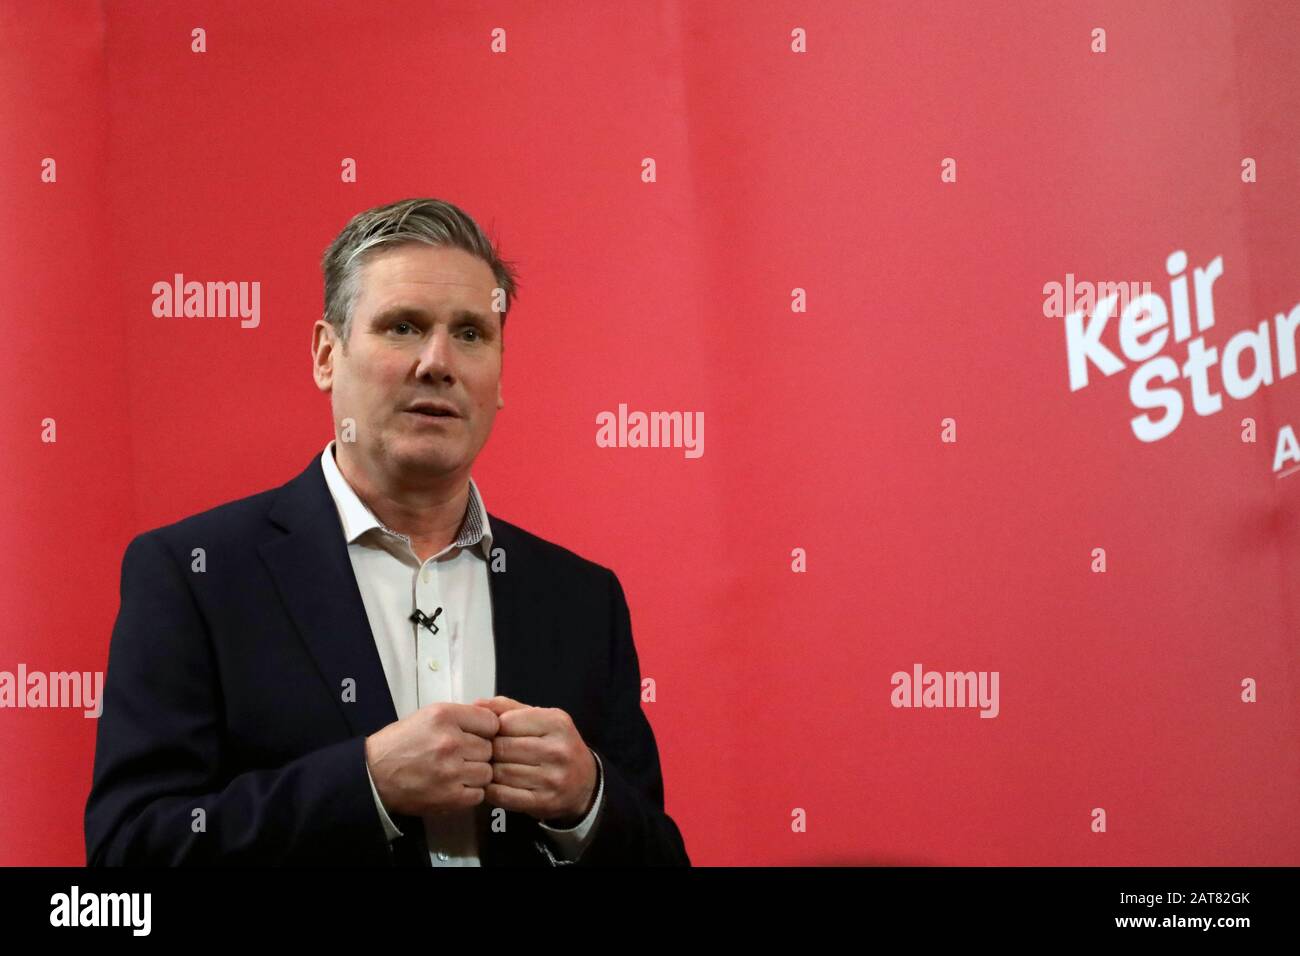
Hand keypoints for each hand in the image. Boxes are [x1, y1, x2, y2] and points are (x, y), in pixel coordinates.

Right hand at [365, 702, 499, 816]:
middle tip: (462, 756)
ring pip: (486, 772)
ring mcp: (451, 771)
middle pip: (490, 749)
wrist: (373, 774)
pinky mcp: (450, 797)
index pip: (491, 722)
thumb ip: (460, 717)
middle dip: (479, 753)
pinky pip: (479, 794)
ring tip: (458, 772)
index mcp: (445, 716)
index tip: (478, 736)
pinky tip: (455, 786)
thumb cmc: (400, 743)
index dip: (487, 730)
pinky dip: (470, 792)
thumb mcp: (428, 715)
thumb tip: (490, 721)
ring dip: (476, 774)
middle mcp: (450, 742)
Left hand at [473, 696, 597, 824]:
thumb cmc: (556, 745)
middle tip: (491, 753)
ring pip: (500, 772)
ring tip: (495, 768)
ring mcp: (552, 778)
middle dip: (490, 751)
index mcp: (556, 722)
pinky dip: (493, 790)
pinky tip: (497, 784)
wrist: (584, 782)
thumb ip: (508, 708)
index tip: (494, 734)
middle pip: (502, 748)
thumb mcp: (541, 719)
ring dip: (491, 771)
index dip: (493, 729)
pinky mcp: (544, 801)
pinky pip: (503, 795)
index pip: (506, 722)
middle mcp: (557, 750)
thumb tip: (477, 704)